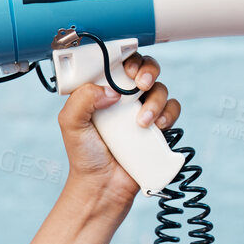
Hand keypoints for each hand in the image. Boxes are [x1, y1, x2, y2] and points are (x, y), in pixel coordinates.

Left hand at [57, 51, 180, 213]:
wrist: (103, 187)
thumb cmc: (85, 155)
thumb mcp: (71, 123)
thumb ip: (81, 99)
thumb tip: (112, 90)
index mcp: (102, 91)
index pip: (118, 62)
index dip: (127, 57)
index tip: (127, 67)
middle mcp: (124, 98)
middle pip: (145, 68)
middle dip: (148, 69)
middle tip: (140, 84)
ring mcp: (142, 111)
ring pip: (160, 88)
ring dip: (156, 99)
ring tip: (142, 121)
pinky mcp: (158, 127)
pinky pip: (173, 109)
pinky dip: (169, 113)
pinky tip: (158, 126)